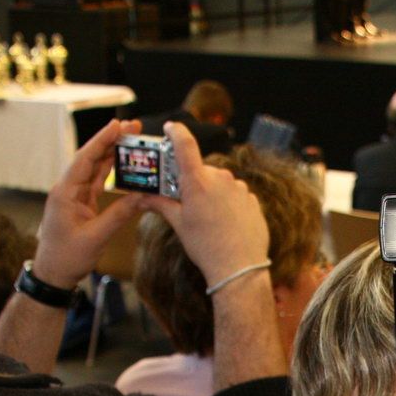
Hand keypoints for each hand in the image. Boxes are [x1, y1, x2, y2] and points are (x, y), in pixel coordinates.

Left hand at [31, 119, 152, 289]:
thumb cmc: (67, 258)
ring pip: (96, 168)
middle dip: (111, 141)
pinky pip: (98, 182)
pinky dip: (112, 172)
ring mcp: (75, 196)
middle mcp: (68, 189)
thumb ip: (119, 215)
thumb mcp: (96, 237)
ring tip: (132, 139)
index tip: (118, 125)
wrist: (53, 274)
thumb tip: (142, 196)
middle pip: (91, 158)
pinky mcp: (81, 204)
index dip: (102, 140)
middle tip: (133, 127)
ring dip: (113, 154)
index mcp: (65, 193)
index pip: (85, 159)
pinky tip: (124, 163)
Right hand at [151, 121, 270, 288]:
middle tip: (186, 202)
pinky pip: (235, 194)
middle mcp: (220, 178)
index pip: (185, 144)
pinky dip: (227, 203)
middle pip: (201, 170)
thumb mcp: (179, 224)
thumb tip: (143, 196)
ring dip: (212, 193)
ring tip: (209, 219)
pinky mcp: (252, 199)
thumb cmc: (206, 247)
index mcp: (197, 181)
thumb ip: (161, 204)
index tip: (171, 127)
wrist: (239, 267)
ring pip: (219, 183)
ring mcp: (239, 188)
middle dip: (192, 181)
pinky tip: (225, 223)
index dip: (176, 132)